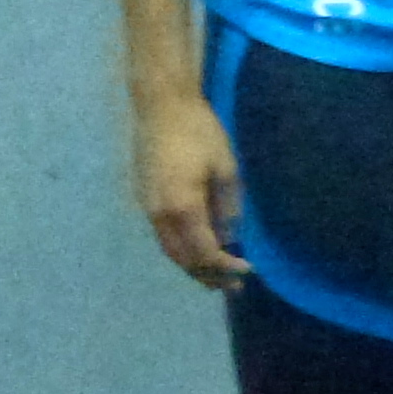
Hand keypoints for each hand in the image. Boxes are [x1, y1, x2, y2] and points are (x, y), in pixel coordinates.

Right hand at [132, 92, 247, 289]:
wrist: (161, 106)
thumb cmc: (199, 132)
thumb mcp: (225, 168)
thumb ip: (227, 208)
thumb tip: (229, 237)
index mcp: (183, 208)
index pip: (205, 252)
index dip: (226, 268)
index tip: (248, 272)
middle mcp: (160, 215)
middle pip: (183, 259)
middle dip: (208, 276)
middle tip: (232, 287)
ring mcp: (148, 209)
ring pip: (170, 250)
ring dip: (192, 267)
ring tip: (214, 277)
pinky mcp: (144, 200)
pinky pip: (163, 236)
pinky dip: (181, 250)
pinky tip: (196, 249)